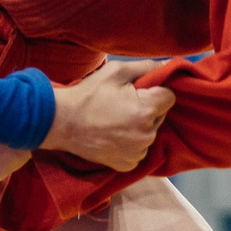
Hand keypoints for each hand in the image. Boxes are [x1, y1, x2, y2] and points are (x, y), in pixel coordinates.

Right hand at [42, 59, 174, 171]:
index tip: (138, 91)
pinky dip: (131, 143)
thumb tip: (167, 66)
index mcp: (146, 110)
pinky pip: (139, 150)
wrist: (61, 123)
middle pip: (160, 116)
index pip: (169, 96)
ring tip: (115, 120)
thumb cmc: (88, 95)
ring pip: (150, 133)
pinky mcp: (127, 164)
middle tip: (122, 104)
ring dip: (139, 126)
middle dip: (147, 108)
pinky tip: (113, 135)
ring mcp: (137, 152)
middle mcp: (146, 135)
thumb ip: (146, 67)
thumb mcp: (116, 71)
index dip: (155, 90)